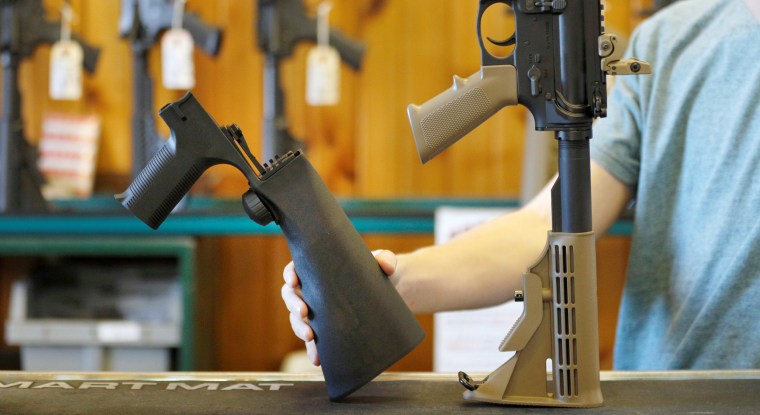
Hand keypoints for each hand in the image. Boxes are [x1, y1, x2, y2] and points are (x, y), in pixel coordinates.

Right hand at [281, 249, 397, 365]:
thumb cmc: (378, 271)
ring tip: (310, 337)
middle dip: (293, 305)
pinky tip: (317, 358)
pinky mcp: (326, 328)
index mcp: (319, 269)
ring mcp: (317, 311)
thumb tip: (388, 266)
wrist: (389, 292)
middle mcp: (313, 290)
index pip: (296, 269)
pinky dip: (312, 349)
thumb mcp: (383, 261)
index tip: (293, 281)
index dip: (290, 274)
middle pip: (291, 296)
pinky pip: (313, 340)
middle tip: (304, 313)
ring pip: (297, 319)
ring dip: (299, 328)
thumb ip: (386, 259)